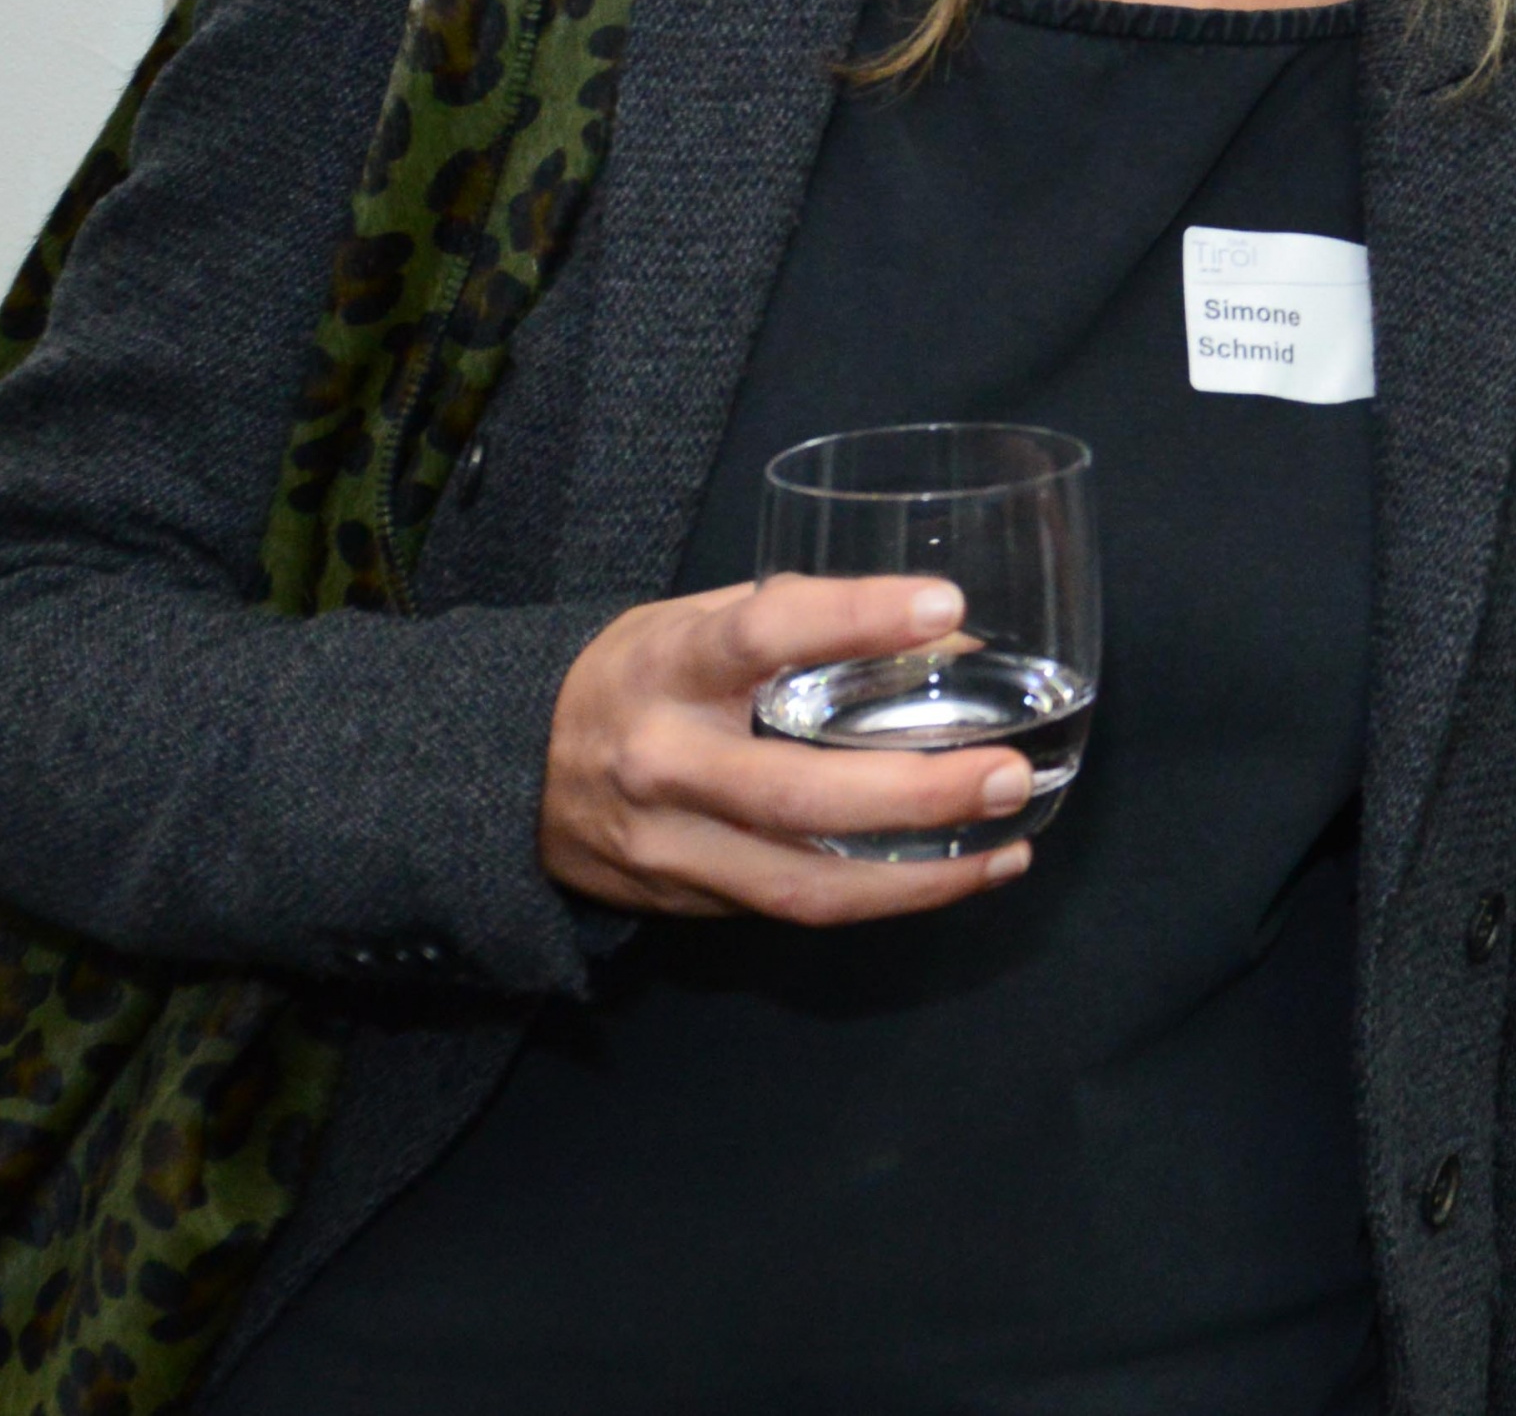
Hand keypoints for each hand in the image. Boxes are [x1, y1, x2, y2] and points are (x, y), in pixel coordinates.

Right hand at [541, 574, 1043, 919]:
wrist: (507, 772)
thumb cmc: (636, 677)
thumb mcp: (697, 620)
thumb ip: (805, 618)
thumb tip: (947, 632)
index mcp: (667, 665)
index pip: (762, 632)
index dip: (854, 618)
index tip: (945, 606)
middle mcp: (663, 762)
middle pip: (795, 792)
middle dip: (915, 793)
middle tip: (1007, 775)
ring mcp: (670, 846)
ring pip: (803, 884)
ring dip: (921, 876)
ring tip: (1007, 845)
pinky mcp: (686, 902)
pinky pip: (794, 908)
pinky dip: (884, 896)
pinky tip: (953, 873)